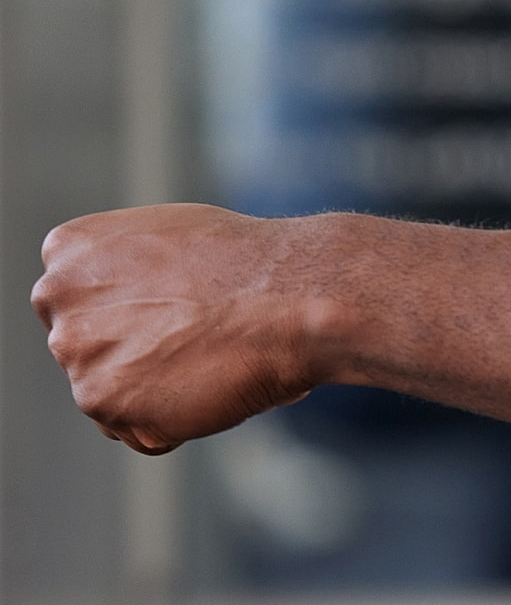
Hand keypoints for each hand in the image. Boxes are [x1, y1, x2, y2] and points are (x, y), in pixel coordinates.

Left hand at [31, 204, 331, 453]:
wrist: (294, 296)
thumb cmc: (251, 262)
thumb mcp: (168, 236)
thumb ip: (124, 269)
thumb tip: (129, 303)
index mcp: (68, 250)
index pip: (77, 302)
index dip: (131, 313)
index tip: (172, 311)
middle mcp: (57, 298)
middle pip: (88, 350)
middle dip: (135, 355)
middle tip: (195, 340)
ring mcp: (76, 351)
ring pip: (111, 396)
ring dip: (158, 393)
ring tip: (209, 361)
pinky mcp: (102, 401)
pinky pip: (139, 433)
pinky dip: (176, 425)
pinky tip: (210, 387)